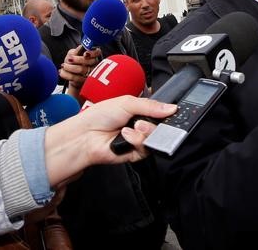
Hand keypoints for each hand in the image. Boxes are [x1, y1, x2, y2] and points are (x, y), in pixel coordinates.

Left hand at [44, 96, 176, 186]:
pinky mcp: (135, 154)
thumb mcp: (127, 102)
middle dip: (154, 123)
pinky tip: (126, 136)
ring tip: (133, 127)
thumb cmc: (99, 116)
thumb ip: (151, 105)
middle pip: (161, 126)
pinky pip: (146, 149)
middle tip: (142, 121)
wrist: (86, 135)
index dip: (165, 113)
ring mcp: (138, 140)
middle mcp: (140, 125)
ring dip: (145, 132)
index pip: (160, 112)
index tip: (171, 113)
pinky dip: (137, 141)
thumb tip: (171, 108)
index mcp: (139, 111)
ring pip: (155, 138)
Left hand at [59, 47, 100, 89]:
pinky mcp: (84, 81)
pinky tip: (61, 71)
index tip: (85, 54)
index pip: (97, 52)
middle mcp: (94, 64)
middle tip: (69, 59)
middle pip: (89, 61)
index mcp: (93, 55)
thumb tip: (81, 47)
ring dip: (69, 67)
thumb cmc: (73, 61)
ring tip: (63, 65)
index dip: (92, 53)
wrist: (72, 74)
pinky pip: (76, 78)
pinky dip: (66, 74)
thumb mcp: (73, 53)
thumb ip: (77, 50)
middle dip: (77, 59)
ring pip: (81, 69)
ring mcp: (90, 74)